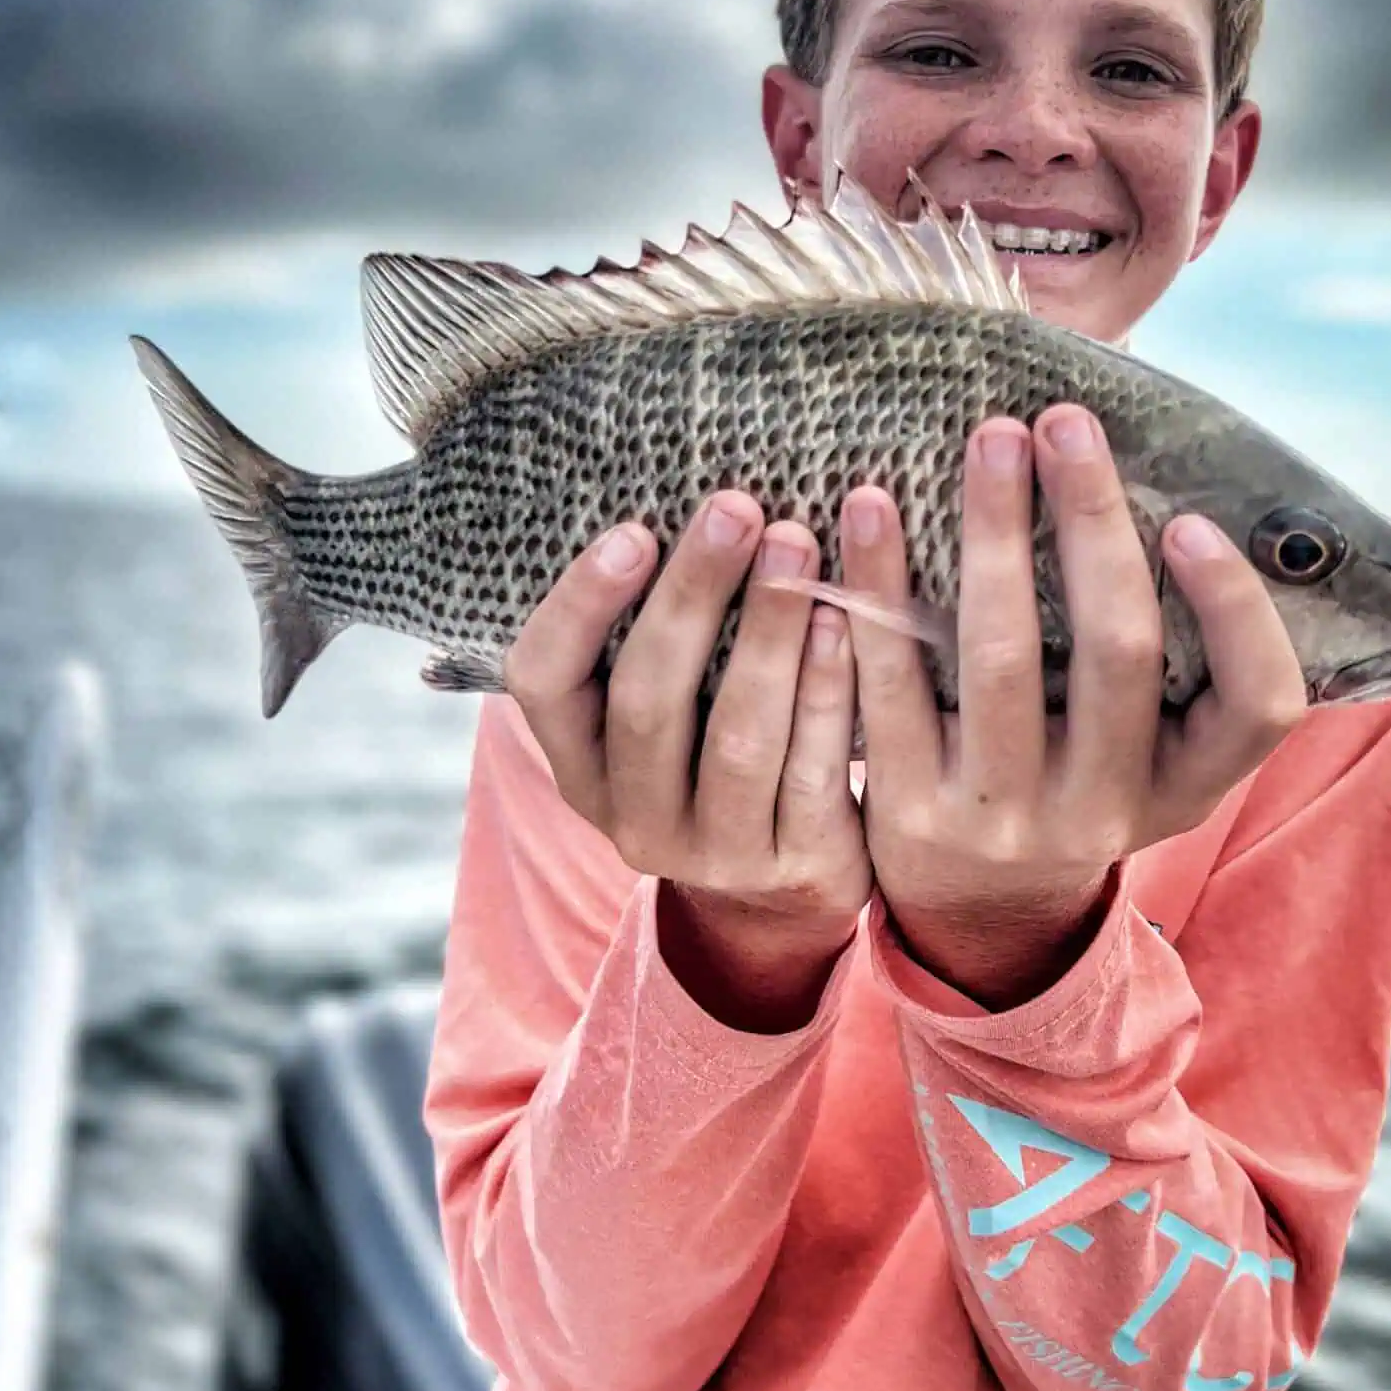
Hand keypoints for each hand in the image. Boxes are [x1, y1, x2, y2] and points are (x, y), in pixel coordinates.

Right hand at [505, 497, 872, 1023]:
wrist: (785, 897)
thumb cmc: (717, 757)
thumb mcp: (664, 716)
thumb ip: (654, 635)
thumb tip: (683, 494)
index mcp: (580, 765)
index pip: (544, 682)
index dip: (581, 606)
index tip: (633, 529)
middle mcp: (632, 817)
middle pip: (647, 703)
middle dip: (692, 596)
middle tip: (737, 508)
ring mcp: (713, 852)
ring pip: (737, 736)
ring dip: (767, 631)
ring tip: (797, 544)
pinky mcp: (795, 864)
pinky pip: (813, 767)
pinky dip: (829, 688)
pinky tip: (847, 618)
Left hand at [838, 406, 1306, 1007]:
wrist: (975, 911)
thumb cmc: (1078, 774)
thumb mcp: (1151, 747)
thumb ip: (1175, 649)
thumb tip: (1180, 470)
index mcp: (1189, 783)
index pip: (1258, 704)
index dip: (1234, 611)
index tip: (1190, 519)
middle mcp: (1107, 807)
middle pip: (1118, 654)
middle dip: (1093, 523)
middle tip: (1066, 421)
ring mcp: (1005, 815)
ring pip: (1002, 658)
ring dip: (992, 534)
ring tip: (986, 439)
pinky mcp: (908, 808)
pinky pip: (893, 681)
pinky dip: (880, 588)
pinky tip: (870, 509)